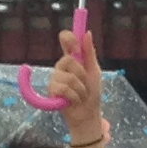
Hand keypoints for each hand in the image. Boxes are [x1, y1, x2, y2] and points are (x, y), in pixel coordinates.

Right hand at [52, 27, 107, 144]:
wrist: (88, 114)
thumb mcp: (95, 72)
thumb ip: (90, 53)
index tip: (76, 46)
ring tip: (81, 95)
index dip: (69, 38)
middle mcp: (61, 67)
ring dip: (79, 88)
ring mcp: (55, 79)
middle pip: (67, 60)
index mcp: (73, 59)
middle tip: (85, 83)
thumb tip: (87, 33)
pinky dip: (74, 96)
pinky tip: (74, 100)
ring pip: (67, 77)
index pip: (65, 41)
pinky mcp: (52, 91)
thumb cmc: (92, 93)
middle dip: (81, 74)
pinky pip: (63, 88)